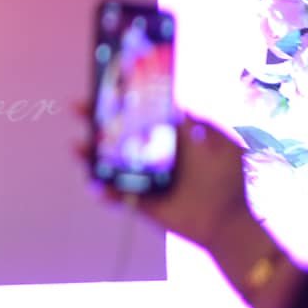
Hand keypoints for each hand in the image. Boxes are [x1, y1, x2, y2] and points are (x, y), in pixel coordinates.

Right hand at [76, 105, 248, 250]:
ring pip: (109, 163)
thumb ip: (198, 122)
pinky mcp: (140, 201)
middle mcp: (152, 156)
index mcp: (169, 138)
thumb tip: (174, 106)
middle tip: (80, 107)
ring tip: (79, 145)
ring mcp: (143, 179)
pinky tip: (95, 183)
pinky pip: (115, 195)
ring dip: (90, 154)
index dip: (123, 102)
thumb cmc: (226, 180)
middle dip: (96, 121)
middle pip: (117, 135)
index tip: (107, 87)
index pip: (140, 115)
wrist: (227, 220)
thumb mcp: (219, 141)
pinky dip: (103, 190)